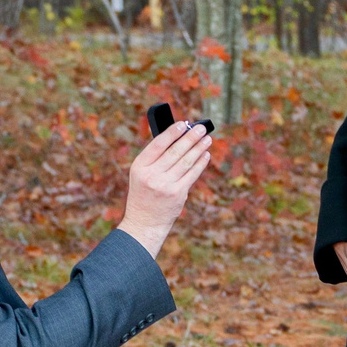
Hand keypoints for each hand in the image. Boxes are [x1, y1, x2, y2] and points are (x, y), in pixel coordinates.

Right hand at [118, 121, 213, 257]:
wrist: (144, 222)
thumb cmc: (144, 194)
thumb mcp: (141, 174)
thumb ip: (155, 158)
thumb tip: (179, 138)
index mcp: (139, 166)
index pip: (158, 144)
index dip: (172, 132)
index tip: (183, 123)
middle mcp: (152, 175)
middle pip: (176, 151)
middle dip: (190, 137)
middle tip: (201, 128)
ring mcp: (166, 185)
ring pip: (187, 161)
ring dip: (199, 148)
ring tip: (207, 139)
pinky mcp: (178, 194)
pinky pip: (192, 174)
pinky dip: (200, 163)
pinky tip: (205, 155)